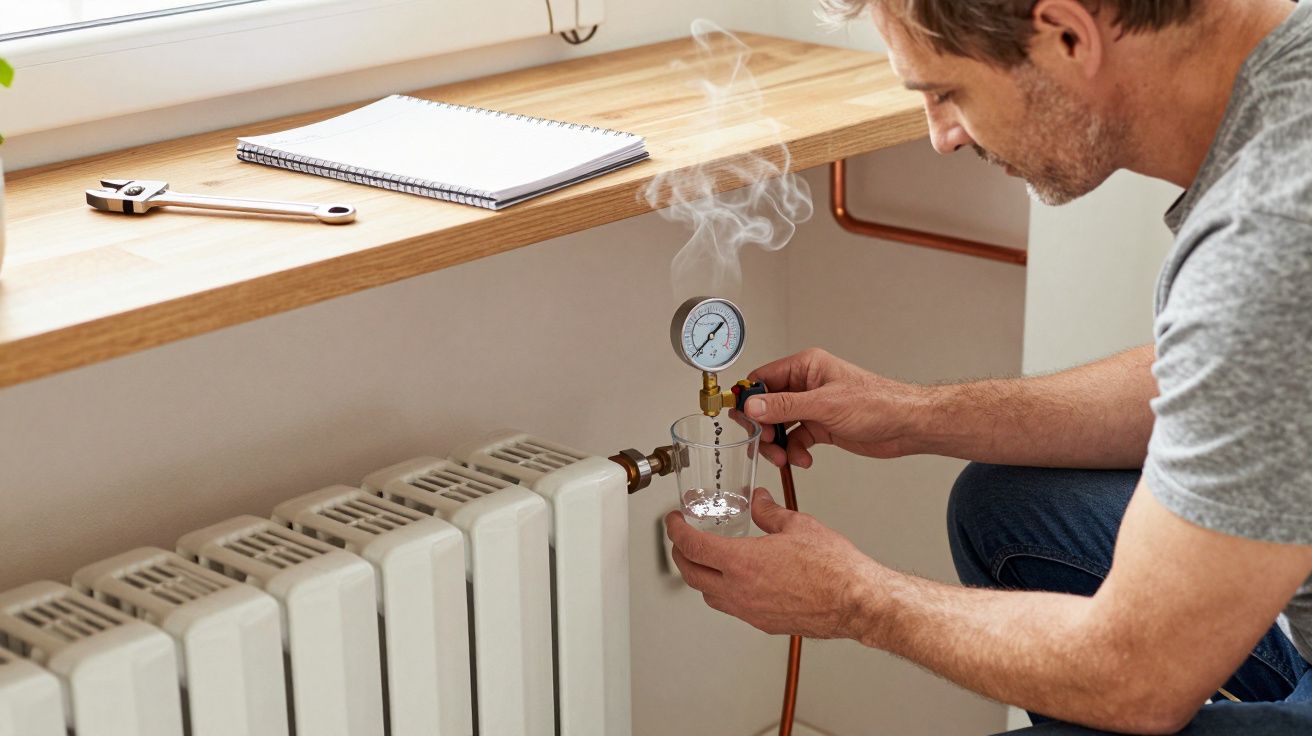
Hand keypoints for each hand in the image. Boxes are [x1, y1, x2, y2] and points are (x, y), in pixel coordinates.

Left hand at [665, 488, 884, 638]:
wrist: (856, 601)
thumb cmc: (834, 568)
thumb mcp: (797, 525)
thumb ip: (769, 512)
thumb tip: (759, 501)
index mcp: (742, 562)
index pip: (692, 546)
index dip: (676, 531)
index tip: (674, 522)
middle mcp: (739, 591)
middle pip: (691, 575)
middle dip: (680, 555)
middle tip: (681, 541)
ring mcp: (750, 611)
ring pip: (709, 596)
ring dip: (701, 577)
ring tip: (706, 561)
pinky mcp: (764, 623)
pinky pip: (732, 608)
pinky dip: (724, 592)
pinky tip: (737, 582)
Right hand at [746, 348, 924, 467]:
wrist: (905, 426)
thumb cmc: (878, 403)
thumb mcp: (825, 404)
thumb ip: (785, 406)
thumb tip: (753, 405)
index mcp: (806, 367)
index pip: (763, 378)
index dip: (749, 398)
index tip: (743, 418)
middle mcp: (807, 385)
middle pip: (767, 405)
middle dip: (764, 427)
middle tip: (766, 442)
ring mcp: (813, 407)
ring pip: (779, 426)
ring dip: (778, 444)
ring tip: (784, 457)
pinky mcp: (821, 427)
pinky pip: (795, 439)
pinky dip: (795, 452)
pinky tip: (803, 459)